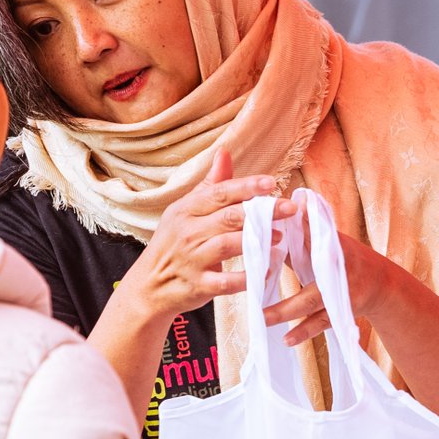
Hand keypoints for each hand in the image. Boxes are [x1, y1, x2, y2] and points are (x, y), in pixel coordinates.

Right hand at [123, 147, 297, 322]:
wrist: (149, 285)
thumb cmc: (173, 244)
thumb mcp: (184, 211)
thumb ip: (209, 185)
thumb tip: (224, 152)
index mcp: (185, 210)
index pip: (219, 194)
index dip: (246, 187)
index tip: (271, 183)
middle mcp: (187, 232)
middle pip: (228, 217)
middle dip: (262, 212)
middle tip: (290, 208)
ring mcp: (192, 260)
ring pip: (227, 245)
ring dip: (256, 241)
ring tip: (280, 237)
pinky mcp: (199, 286)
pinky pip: (226, 281)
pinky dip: (247, 278)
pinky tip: (266, 271)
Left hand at [261, 223, 396, 346]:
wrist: (382, 283)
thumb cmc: (345, 257)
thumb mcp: (329, 240)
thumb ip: (304, 230)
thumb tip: (276, 214)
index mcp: (332, 246)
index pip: (310, 236)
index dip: (295, 233)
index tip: (270, 233)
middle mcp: (337, 268)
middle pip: (304, 267)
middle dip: (281, 273)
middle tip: (253, 291)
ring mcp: (340, 292)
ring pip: (309, 303)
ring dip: (285, 312)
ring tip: (261, 320)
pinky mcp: (341, 311)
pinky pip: (319, 323)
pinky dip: (303, 332)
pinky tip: (286, 340)